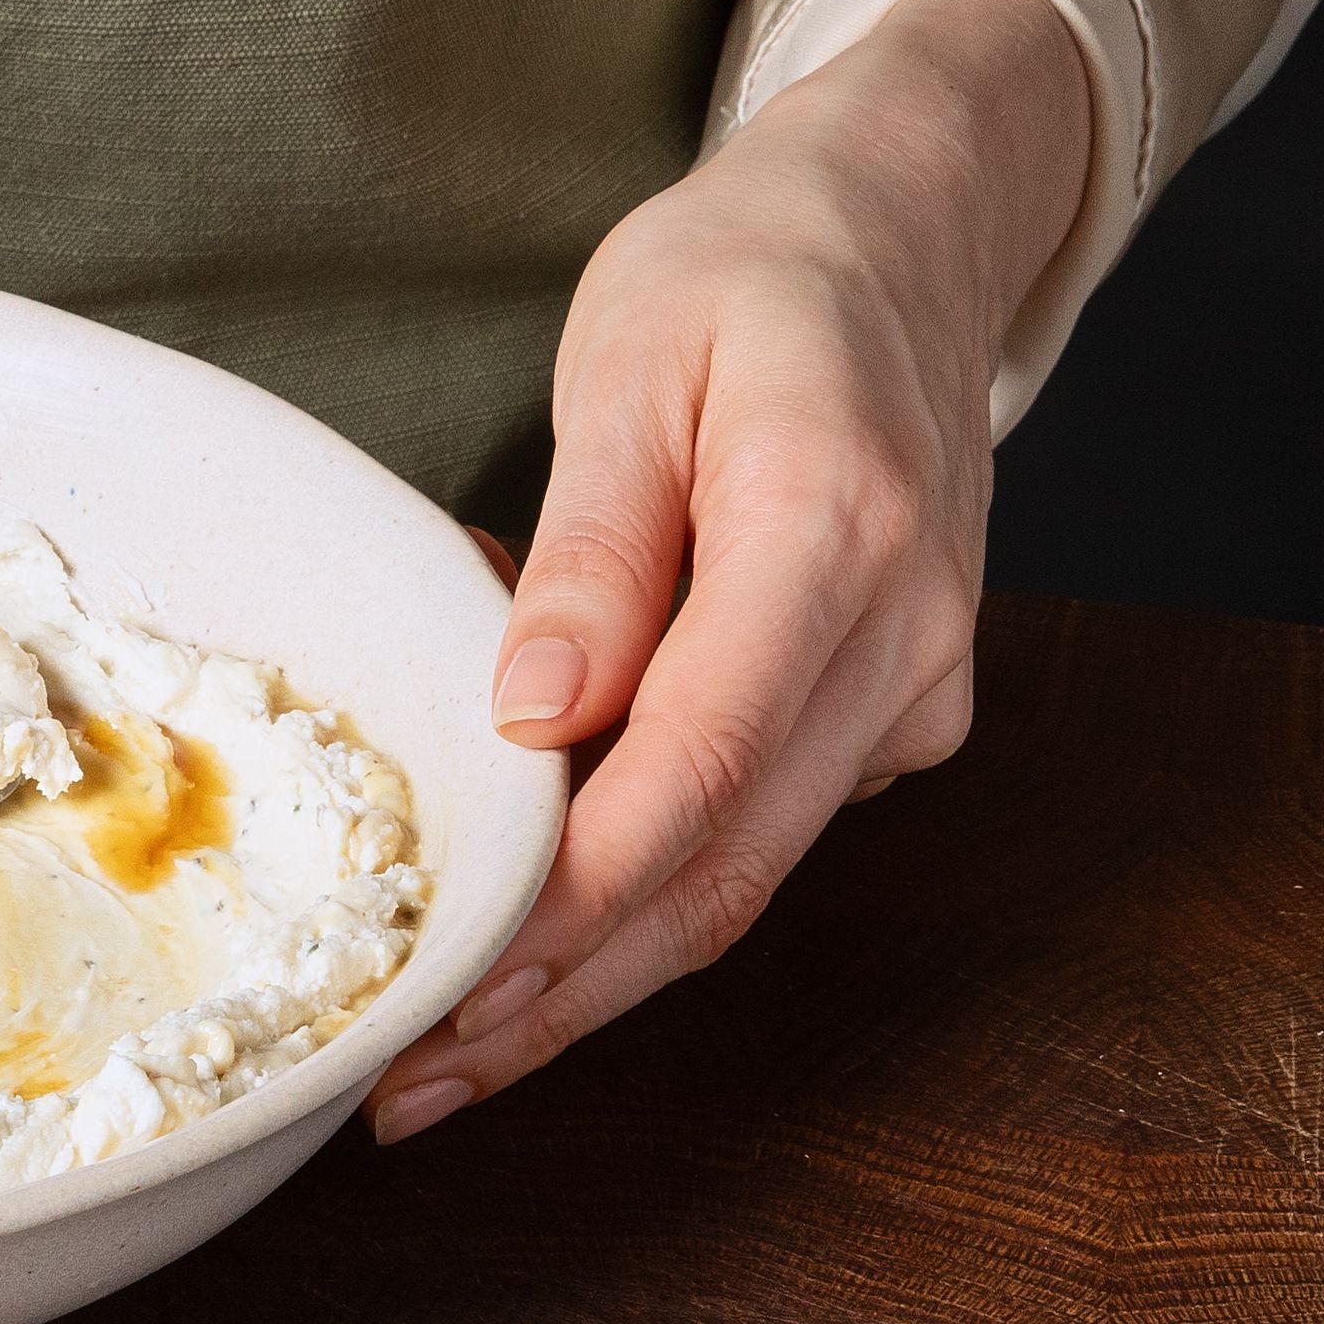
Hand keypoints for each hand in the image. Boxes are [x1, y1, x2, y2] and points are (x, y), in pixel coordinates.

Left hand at [364, 0, 1092, 1142]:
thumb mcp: (630, 364)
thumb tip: (538, 713)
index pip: (695, 772)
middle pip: (722, 870)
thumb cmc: (744, 275)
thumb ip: (595, 548)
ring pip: (743, 878)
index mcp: (834, 534)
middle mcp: (905, 637)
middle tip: (406, 1088)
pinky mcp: (895, 712)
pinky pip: (755, 828)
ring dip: (590, 981)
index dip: (566, 907)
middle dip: (558, 999)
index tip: (446, 988)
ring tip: (438, 1061)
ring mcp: (917, 688)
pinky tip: (519, 927)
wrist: (902, 235)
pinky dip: (635, 890)